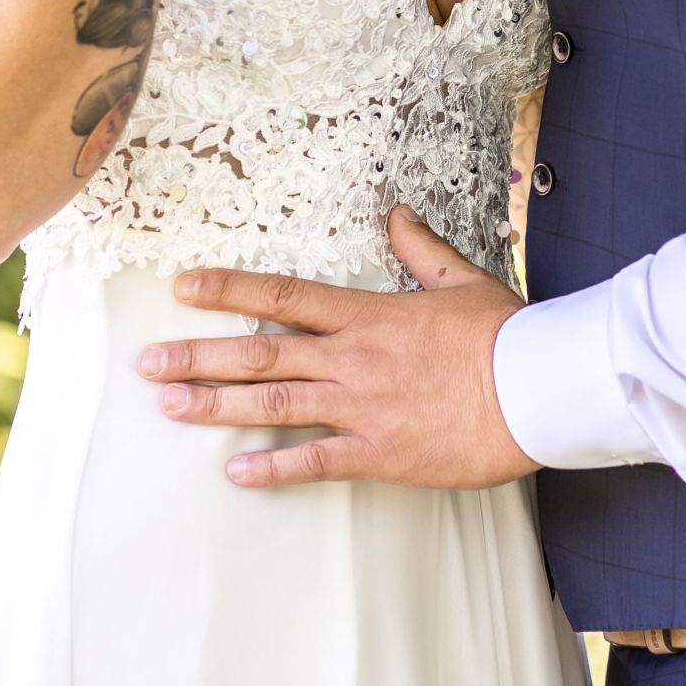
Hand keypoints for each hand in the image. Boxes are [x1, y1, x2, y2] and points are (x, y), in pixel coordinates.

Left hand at [136, 206, 535, 490]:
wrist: (539, 388)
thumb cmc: (506, 334)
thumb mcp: (460, 279)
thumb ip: (420, 249)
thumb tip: (396, 213)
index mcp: (368, 315)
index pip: (282, 296)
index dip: (227, 291)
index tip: (183, 287)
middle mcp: (352, 359)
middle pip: (259, 354)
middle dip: (197, 356)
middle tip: (145, 363)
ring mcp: (362, 408)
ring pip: (273, 406)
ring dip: (215, 407)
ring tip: (167, 405)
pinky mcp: (381, 454)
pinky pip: (315, 462)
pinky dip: (273, 469)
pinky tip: (234, 473)